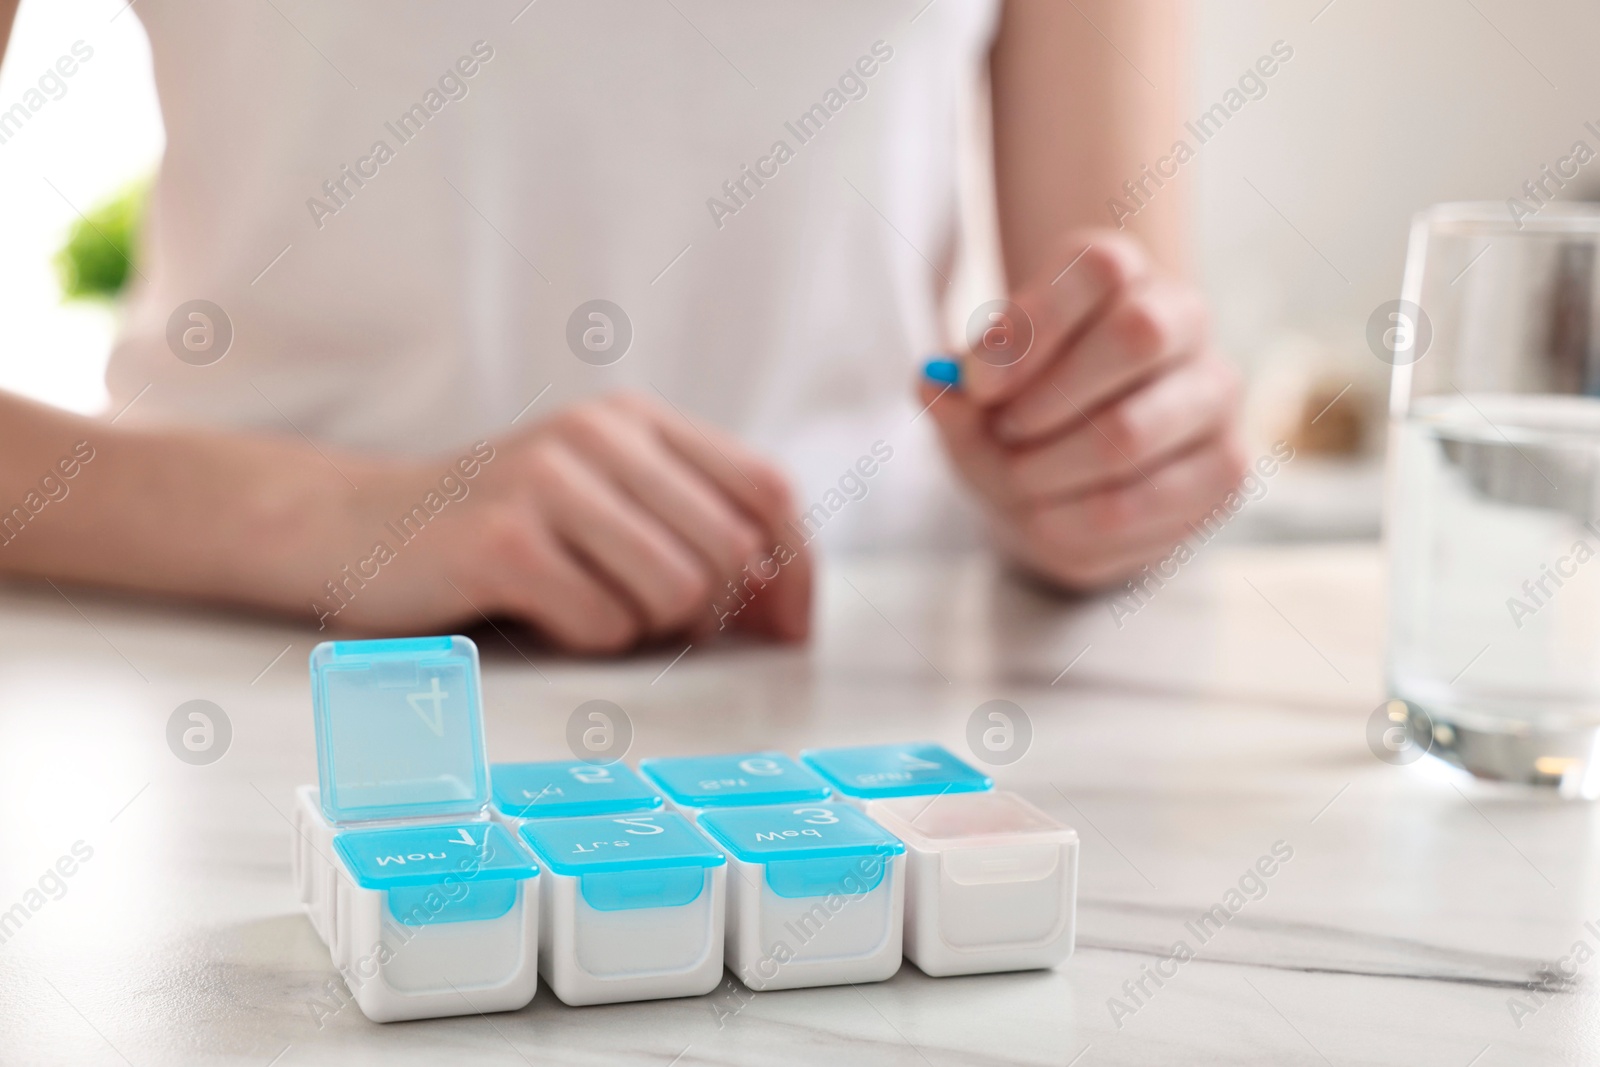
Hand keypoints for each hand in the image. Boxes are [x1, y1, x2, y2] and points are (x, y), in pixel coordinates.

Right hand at [327, 392, 811, 652]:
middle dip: (709, 614)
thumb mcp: (604, 509)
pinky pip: (604, 624)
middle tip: (648, 622)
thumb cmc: (499, 532)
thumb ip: (695, 537)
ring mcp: (547, 481)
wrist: (355, 529)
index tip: (791, 630)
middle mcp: (598, 434)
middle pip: (731, 551)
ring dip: (641, 628)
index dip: (796, 568)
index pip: (766, 488)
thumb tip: (790, 611)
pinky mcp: (502, 539)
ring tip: (583, 606)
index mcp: (635, 420)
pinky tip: (539, 613)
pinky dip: (584, 639)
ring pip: (676, 593)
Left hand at [925, 229, 1245, 588]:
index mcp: (1119, 276)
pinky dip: (1074, 519)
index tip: (978, 385)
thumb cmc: (1023, 420)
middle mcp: (1182, 318)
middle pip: (1136, 334)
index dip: (1031, 327)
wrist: (1070, 483)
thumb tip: (936, 383)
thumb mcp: (975, 403)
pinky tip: (1051, 515)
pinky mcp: (1225, 465)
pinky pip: (1142, 500)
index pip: (1099, 267)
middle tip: (1007, 434)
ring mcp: (1213, 392)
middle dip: (1048, 402)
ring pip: (1131, 430)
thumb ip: (954, 393)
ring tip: (1021, 481)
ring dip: (1050, 470)